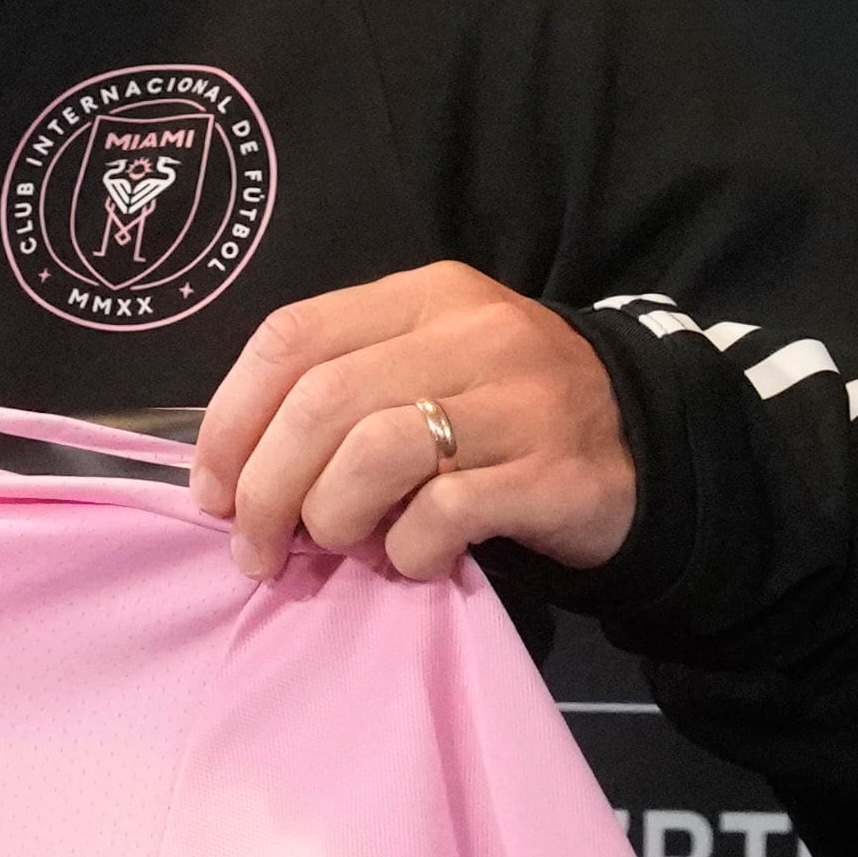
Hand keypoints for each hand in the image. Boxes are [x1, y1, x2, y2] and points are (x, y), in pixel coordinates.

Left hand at [188, 262, 633, 583]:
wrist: (647, 449)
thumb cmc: (508, 416)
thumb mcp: (430, 368)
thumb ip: (342, 392)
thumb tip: (233, 472)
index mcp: (426, 296)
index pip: (292, 336)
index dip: (230, 419)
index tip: (210, 490)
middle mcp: (473, 334)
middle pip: (322, 402)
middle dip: (267, 488)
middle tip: (257, 549)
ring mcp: (518, 401)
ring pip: (375, 453)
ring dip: (332, 519)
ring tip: (342, 546)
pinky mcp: (552, 473)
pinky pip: (443, 513)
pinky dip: (406, 551)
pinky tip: (413, 560)